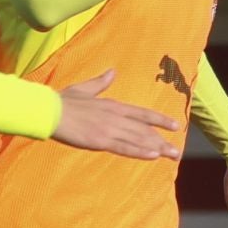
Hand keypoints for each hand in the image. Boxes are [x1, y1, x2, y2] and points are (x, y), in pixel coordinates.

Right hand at [56, 70, 180, 158]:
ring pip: (139, 139)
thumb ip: (101, 82)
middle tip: (177, 152)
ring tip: (172, 155)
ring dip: (157, 148)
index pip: (142, 114)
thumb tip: (112, 72)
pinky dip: (140, 151)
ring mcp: (109, 128)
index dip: (160, 120)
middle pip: (145, 130)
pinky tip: (153, 156)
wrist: (50, 110)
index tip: (175, 126)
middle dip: (163, 140)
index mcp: (113, 105)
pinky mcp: (100, 140)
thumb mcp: (85, 89)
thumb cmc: (63, 101)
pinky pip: (124, 147)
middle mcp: (116, 116)